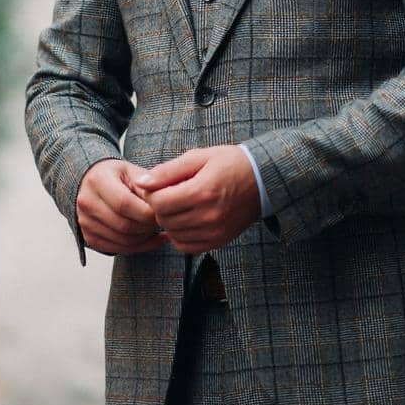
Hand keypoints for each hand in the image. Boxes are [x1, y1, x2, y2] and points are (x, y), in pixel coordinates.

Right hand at [76, 159, 170, 255]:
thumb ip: (146, 185)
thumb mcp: (131, 171)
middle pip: (124, 225)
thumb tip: (160, 202)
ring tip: (157, 228)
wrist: (92, 182)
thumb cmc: (115, 175)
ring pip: (122, 240)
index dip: (147, 212)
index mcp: (98, 181)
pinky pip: (117, 249)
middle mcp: (87, 202)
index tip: (162, 211)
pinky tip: (152, 238)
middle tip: (162, 221)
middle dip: (148, 227)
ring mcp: (85, 222)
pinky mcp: (88, 237)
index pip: (124, 204)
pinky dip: (138, 247)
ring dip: (145, 238)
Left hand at [127, 145, 261, 253]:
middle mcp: (208, 216)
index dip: (151, 193)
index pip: (159, 202)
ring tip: (178, 205)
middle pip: (164, 219)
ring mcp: (214, 232)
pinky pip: (186, 246)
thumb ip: (168, 170)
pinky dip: (179, 235)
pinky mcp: (218, 241)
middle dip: (159, 206)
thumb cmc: (229, 163)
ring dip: (169, 221)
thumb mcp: (199, 157)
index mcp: (202, 191)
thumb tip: (142, 183)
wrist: (262, 179)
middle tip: (168, 193)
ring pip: (172, 234)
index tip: (157, 185)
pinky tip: (186, 219)